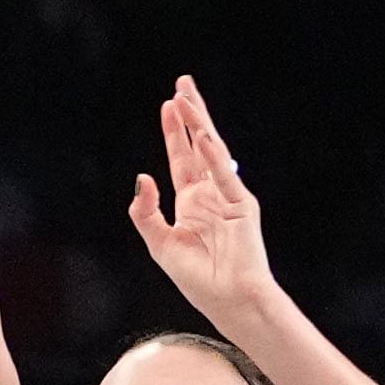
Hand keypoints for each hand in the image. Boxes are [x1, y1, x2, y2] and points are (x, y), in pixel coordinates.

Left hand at [123, 75, 276, 322]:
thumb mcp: (160, 244)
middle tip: (183, 84)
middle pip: (198, 145)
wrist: (227, 301)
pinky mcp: (242, 206)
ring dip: (198, 124)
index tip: (168, 105)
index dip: (173, 132)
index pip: (181, 159)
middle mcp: (211, 194)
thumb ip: (145, 213)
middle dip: (190, 114)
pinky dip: (213, 157)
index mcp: (191, 202)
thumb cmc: (198, 279)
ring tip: (186, 98)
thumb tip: (141, 177)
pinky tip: (201, 136)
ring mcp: (228, 196)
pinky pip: (225, 176)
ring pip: (211, 152)